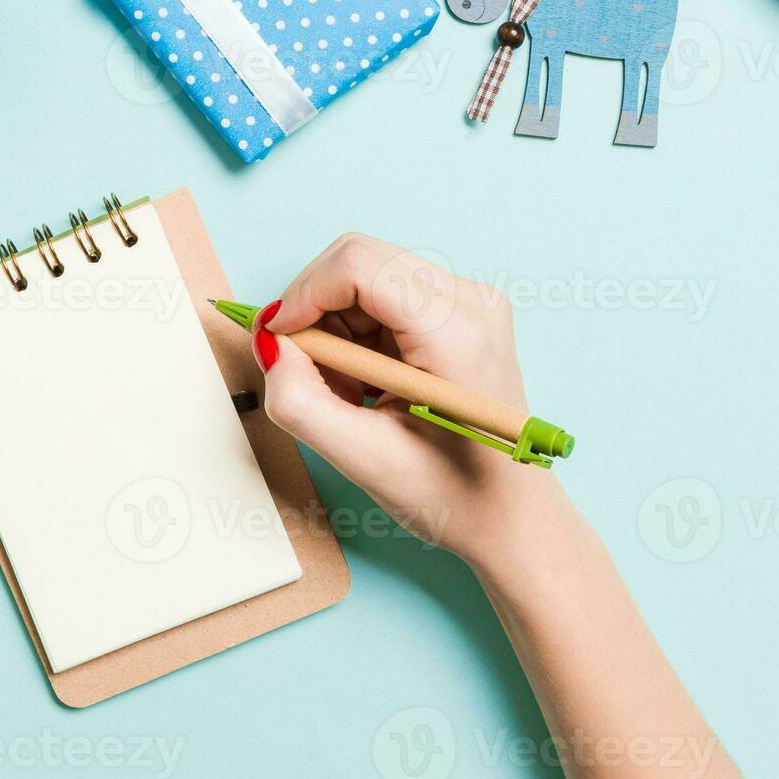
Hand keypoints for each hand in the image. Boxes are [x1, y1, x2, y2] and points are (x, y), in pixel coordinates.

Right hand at [253, 233, 564, 566]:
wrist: (508, 516)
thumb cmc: (453, 494)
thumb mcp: (363, 459)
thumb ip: (301, 402)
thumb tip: (270, 346)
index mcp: (458, 333)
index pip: (359, 265)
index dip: (303, 295)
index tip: (276, 340)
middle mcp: (471, 301)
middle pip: (360, 262)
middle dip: (316, 314)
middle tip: (310, 376)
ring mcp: (469, 301)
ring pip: (365, 278)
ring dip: (334, 330)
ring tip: (348, 393)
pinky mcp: (458, 311)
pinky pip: (382, 296)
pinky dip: (355, 335)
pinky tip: (367, 385)